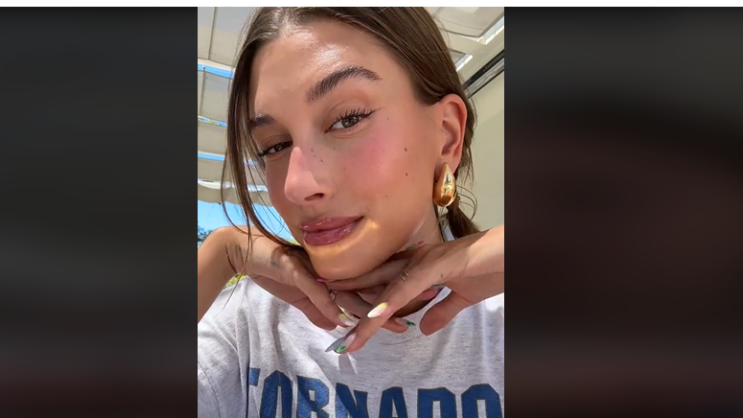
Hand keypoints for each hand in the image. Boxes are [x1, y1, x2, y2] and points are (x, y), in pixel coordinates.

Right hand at [249, 245, 411, 332]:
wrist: (246, 251)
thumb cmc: (275, 269)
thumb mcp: (300, 295)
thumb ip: (319, 309)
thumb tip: (336, 325)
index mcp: (335, 274)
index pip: (367, 289)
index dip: (390, 299)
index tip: (413, 311)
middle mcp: (331, 270)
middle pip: (365, 290)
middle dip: (389, 305)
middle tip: (413, 318)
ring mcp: (315, 270)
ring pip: (347, 292)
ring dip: (366, 308)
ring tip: (386, 322)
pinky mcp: (296, 271)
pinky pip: (315, 291)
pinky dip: (329, 306)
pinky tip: (342, 319)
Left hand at [326, 225, 503, 352]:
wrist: (512, 255)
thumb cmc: (491, 269)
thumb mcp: (462, 298)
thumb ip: (440, 311)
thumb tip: (422, 329)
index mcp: (419, 267)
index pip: (383, 284)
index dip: (360, 296)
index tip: (340, 311)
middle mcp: (415, 261)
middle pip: (374, 283)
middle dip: (348, 299)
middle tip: (321, 310)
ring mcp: (423, 262)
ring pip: (384, 290)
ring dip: (363, 312)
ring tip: (341, 331)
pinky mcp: (434, 267)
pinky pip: (405, 289)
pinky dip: (387, 305)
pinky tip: (371, 318)